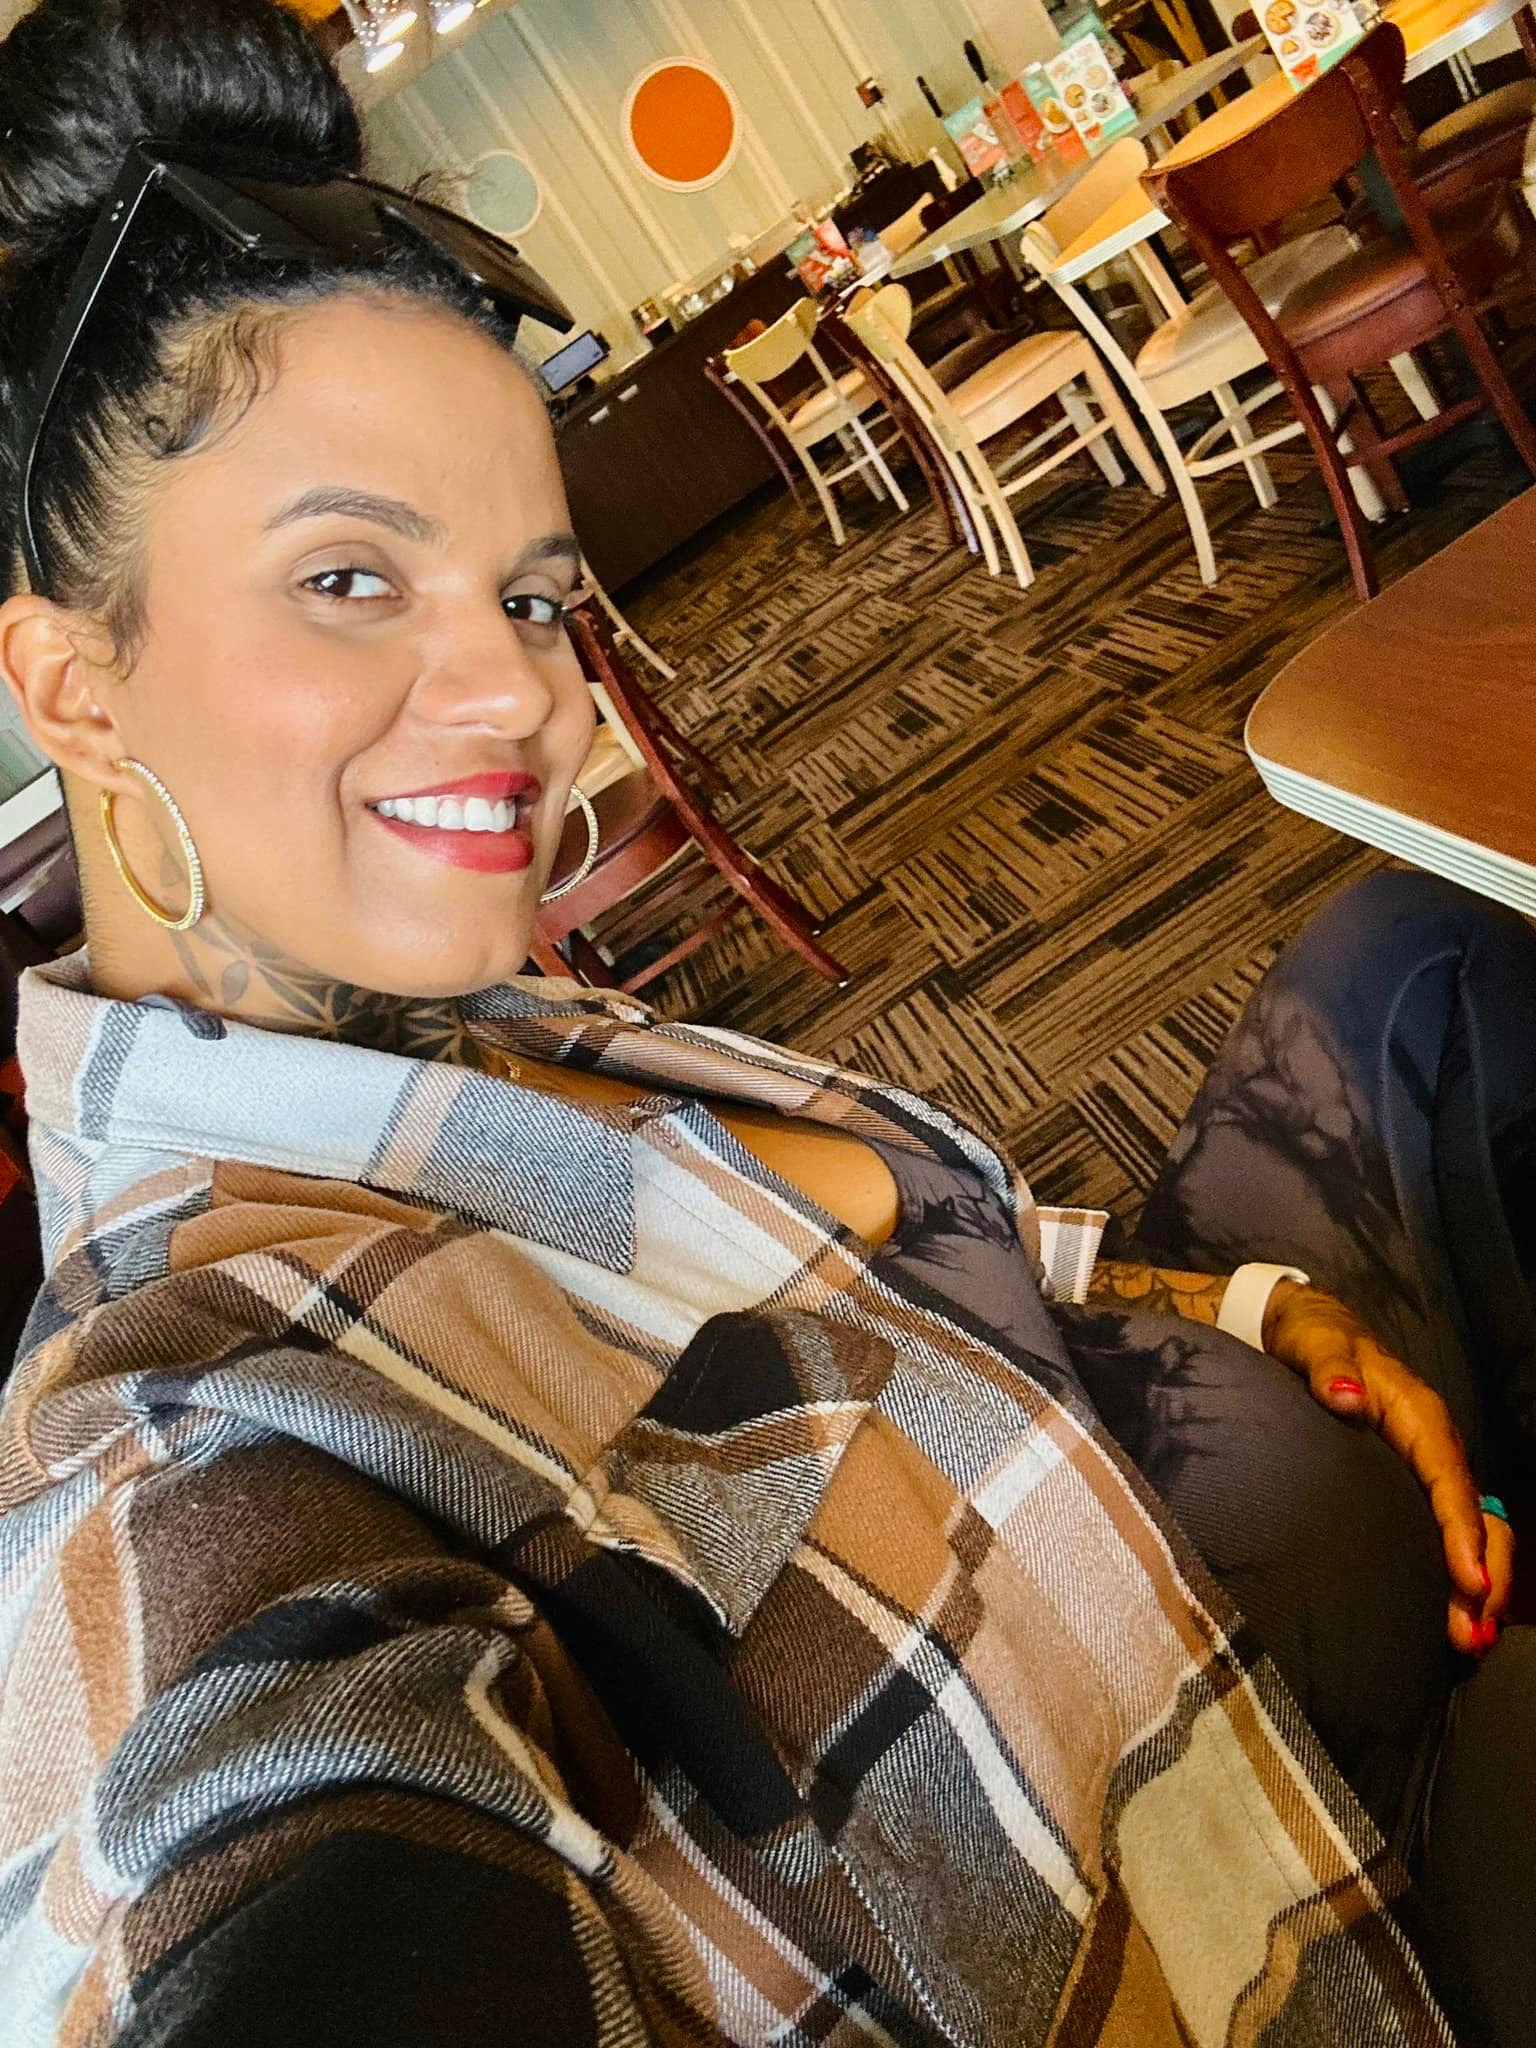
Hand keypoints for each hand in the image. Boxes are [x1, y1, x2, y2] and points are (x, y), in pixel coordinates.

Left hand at [1261, 1280, 1512, 1655]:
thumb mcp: (1315, 1343)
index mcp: (1418, 1415)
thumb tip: (1348, 1397)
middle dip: (1481, 1574)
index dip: (1462, 1530)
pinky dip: (1454, 1574)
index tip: (1470, 1582)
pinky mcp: (1411, 1484)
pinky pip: (1444, 1531)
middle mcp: (1433, 1445)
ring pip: (1470, 1531)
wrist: (1310, 1330)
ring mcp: (1426, 1468)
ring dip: (1475, 1586)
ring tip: (1469, 1641)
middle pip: (1474, 1515)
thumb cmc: (1315, 1338)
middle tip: (1472, 1634)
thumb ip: (1329, 1368)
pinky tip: (1449, 1614)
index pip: (1448, 1477)